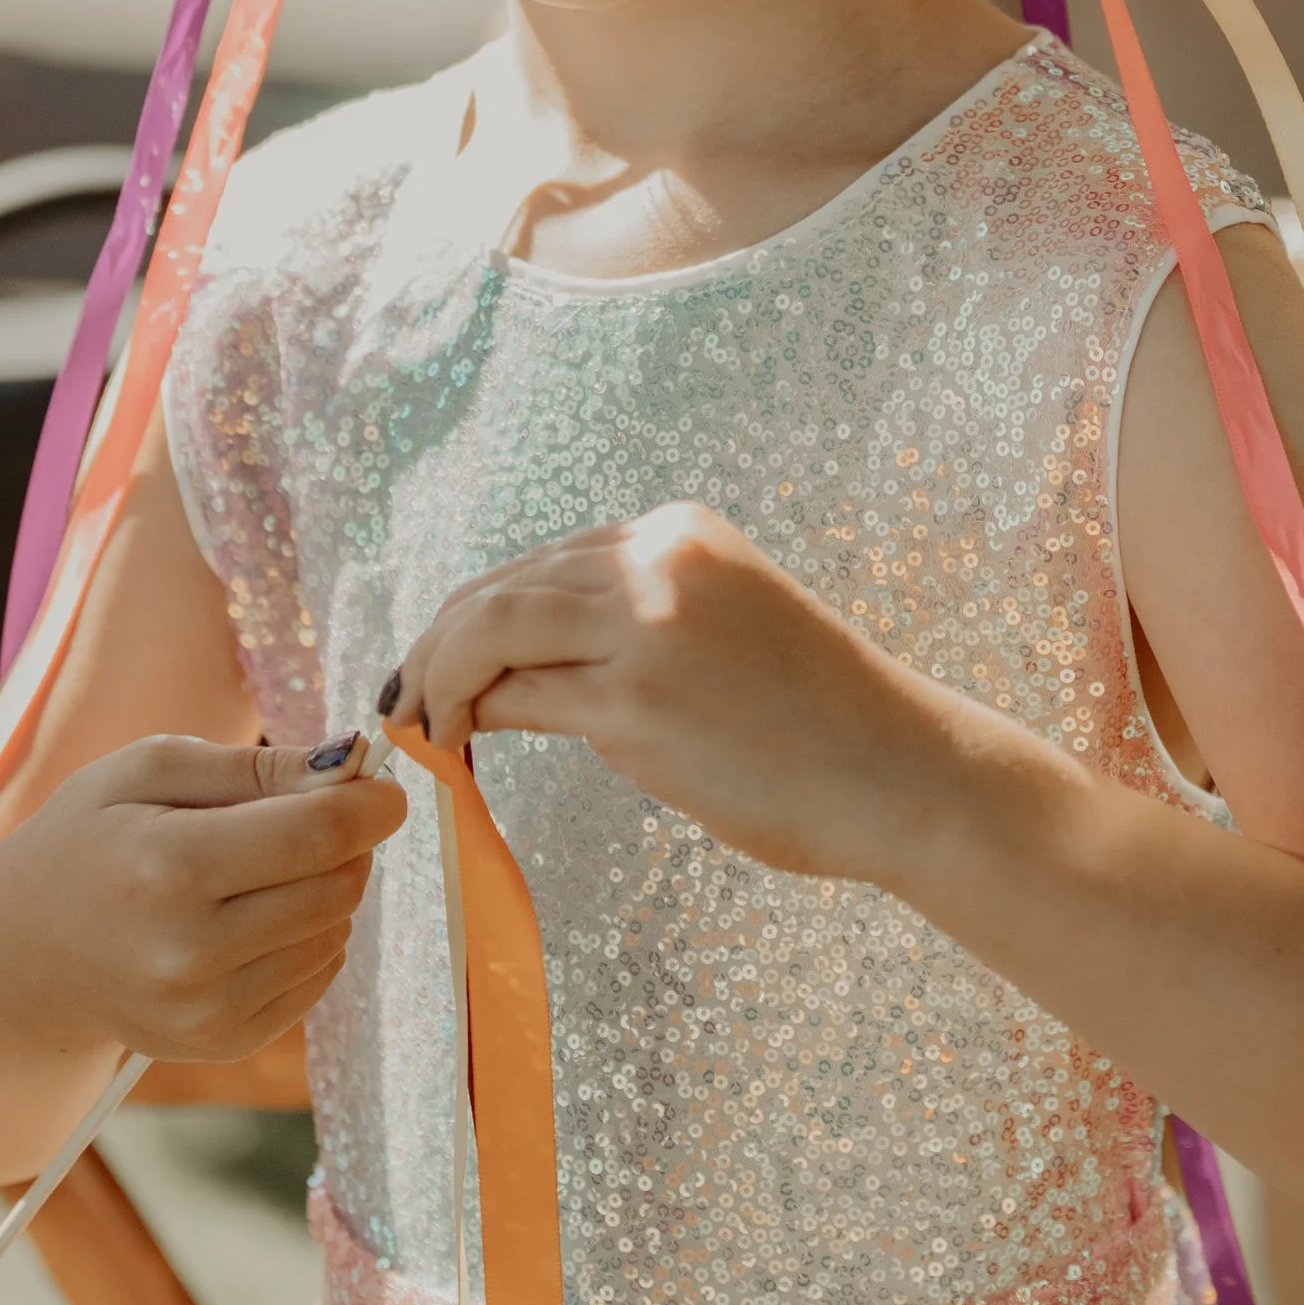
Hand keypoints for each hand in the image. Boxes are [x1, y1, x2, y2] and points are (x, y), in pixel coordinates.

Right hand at [0, 736, 405, 1070]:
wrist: (22, 954)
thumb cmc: (89, 837)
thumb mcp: (150, 768)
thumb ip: (254, 766)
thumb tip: (350, 764)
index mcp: (169, 868)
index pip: (316, 836)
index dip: (370, 805)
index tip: (385, 785)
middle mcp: (189, 952)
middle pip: (336, 887)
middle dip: (349, 844)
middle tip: (315, 817)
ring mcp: (205, 1010)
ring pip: (335, 933)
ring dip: (329, 890)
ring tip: (267, 868)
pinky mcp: (221, 1043)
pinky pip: (317, 979)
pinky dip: (311, 938)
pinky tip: (258, 917)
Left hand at [384, 503, 951, 883]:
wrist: (901, 772)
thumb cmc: (820, 723)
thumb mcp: (720, 631)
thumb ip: (629, 625)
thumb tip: (514, 674)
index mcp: (679, 532)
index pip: (543, 561)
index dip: (475, 612)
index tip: (436, 660)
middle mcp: (658, 560)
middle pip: (502, 585)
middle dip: (435, 641)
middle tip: (402, 700)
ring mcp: (646, 627)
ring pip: (491, 627)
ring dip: (435, 677)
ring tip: (418, 726)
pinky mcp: (636, 704)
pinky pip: (516, 697)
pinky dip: (467, 717)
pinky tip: (454, 747)